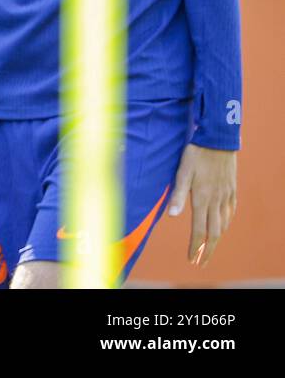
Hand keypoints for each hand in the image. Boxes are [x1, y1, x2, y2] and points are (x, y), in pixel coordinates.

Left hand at [166, 143, 235, 266]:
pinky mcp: (231, 190)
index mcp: (202, 199)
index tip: (192, 259)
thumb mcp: (182, 172)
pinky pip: (231, 212)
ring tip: (210, 248)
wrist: (218, 140)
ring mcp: (226, 196)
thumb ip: (177, 195)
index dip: (196, 246)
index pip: (199, 230)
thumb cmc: (196, 155)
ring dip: (217, 239)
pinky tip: (223, 225)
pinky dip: (226, 223)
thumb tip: (171, 216)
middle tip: (202, 263)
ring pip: (224, 224)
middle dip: (208, 250)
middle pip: (215, 232)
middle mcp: (216, 201)